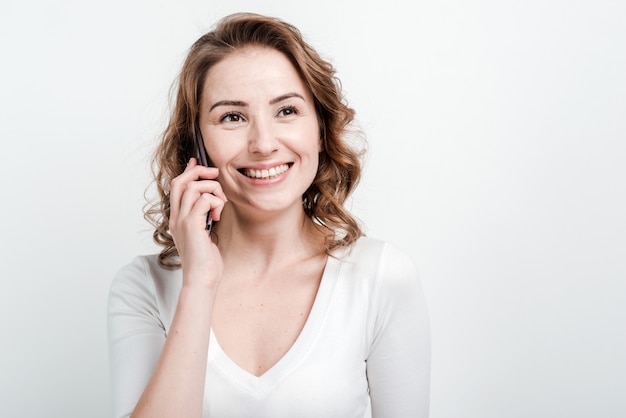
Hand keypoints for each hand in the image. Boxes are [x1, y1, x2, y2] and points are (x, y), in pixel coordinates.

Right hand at [169, 158, 227, 288]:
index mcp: (177, 218)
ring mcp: (182, 221)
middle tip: (215, 174)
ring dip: (212, 189)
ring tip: (221, 203)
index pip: (177, 186)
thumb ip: (204, 217)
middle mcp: (176, 217)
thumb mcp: (204, 234)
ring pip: (193, 187)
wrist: (202, 279)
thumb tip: (212, 202)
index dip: (188, 171)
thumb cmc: (206, 261)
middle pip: (180, 181)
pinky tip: (219, 215)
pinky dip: (216, 202)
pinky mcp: (192, 225)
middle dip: (199, 172)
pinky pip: (204, 200)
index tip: (198, 162)